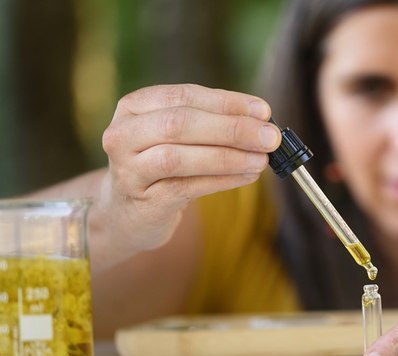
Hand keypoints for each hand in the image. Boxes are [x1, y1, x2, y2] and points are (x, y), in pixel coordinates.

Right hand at [98, 84, 280, 252]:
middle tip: (270, 137)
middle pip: (179, 124)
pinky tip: (247, 177)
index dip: (227, 102)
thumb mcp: (178, 136)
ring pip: (179, 158)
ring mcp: (128, 170)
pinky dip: (222, 181)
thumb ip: (213, 122)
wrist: (128, 212)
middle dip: (231, 129)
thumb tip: (262, 120)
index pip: (185, 96)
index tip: (264, 111)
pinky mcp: (143, 201)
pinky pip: (186, 188)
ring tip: (261, 160)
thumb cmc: (161, 166)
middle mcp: (123, 134)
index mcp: (134, 106)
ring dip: (228, 157)